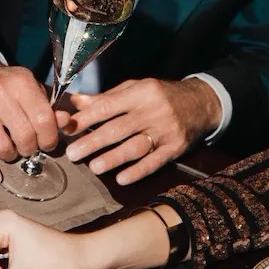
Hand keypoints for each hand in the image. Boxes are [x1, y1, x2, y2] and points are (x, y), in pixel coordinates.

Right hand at [0, 47, 57, 183]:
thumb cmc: (4, 83)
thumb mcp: (29, 87)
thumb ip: (48, 106)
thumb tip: (66, 123)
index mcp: (21, 83)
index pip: (44, 120)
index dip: (49, 138)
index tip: (47, 143)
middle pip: (24, 137)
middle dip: (30, 148)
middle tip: (28, 147)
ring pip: (3, 148)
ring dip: (11, 156)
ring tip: (11, 150)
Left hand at [56, 78, 220, 184]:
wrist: (201, 103)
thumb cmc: (160, 96)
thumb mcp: (135, 89)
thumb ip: (105, 98)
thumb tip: (75, 102)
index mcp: (141, 93)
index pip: (108, 106)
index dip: (86, 119)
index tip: (68, 129)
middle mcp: (153, 111)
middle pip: (118, 128)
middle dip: (93, 142)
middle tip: (72, 153)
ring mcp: (166, 130)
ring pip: (136, 147)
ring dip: (113, 158)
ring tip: (94, 167)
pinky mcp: (176, 148)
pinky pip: (155, 162)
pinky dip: (138, 171)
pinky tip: (122, 179)